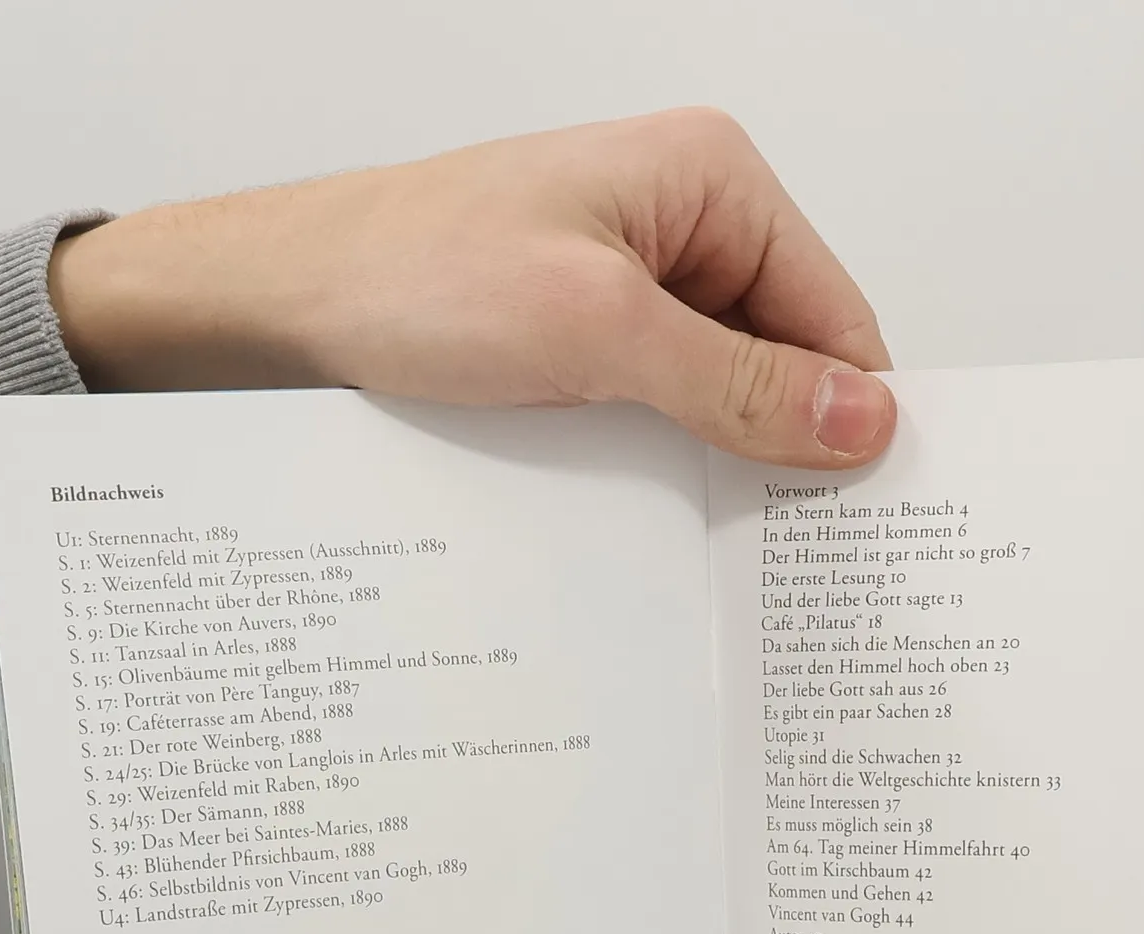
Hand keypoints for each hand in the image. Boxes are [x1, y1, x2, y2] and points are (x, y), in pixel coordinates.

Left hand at [49, 108, 894, 469]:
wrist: (283, 306)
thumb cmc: (412, 275)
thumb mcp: (594, 331)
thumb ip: (735, 383)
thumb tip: (860, 420)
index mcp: (709, 180)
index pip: (836, 313)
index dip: (850, 415)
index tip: (858, 514)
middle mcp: (685, 222)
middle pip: (788, 356)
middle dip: (786, 442)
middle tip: (786, 544)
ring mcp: (637, 280)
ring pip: (727, 391)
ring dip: (722, 457)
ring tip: (714, 529)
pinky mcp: (593, 333)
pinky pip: (667, 404)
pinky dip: (671, 456)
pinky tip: (658, 504)